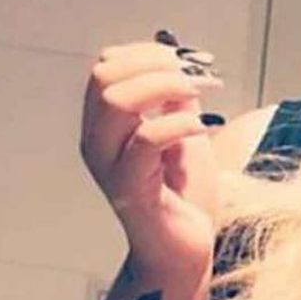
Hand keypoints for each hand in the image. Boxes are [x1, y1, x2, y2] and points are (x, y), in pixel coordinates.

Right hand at [79, 33, 224, 275]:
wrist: (186, 248)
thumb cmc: (183, 191)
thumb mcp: (183, 130)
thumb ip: (175, 97)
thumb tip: (180, 57)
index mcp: (104, 124)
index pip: (107, 66)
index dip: (147, 52)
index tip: (187, 59)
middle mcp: (97, 142)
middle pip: (106, 77)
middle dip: (156, 64)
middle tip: (197, 77)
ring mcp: (110, 166)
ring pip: (117, 102)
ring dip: (166, 86)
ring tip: (200, 94)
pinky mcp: (130, 190)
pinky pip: (147, 141)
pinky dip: (179, 123)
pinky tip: (202, 128)